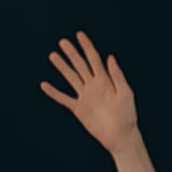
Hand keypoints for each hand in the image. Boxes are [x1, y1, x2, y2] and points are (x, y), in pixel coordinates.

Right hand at [40, 30, 137, 153]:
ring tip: (53, 56)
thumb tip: (110, 57)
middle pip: (80, 65)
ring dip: (62, 67)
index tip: (79, 35)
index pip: (94, 58)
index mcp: (105, 80)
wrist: (121, 136)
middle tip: (63, 42)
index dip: (87, 46)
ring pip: (71, 78)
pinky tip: (45, 85)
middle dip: (72, 53)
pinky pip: (64, 98)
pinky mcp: (79, 109)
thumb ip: (117, 75)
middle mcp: (93, 85)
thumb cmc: (127, 116)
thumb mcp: (125, 93)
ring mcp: (85, 96)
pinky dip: (54, 92)